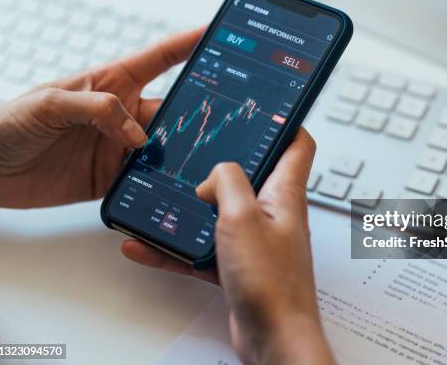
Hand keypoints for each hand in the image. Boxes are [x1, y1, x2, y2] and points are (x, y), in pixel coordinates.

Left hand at [0, 27, 203, 207]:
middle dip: (195, 113)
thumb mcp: (50, 103)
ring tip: (201, 160)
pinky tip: (171, 187)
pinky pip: (143, 181)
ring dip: (179, 154)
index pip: (159, 60)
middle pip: (170, 110)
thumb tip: (138, 136)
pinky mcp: (109, 178)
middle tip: (222, 120)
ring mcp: (117, 147)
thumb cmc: (7, 123)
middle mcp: (120, 115)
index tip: (215, 36)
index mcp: (111, 84)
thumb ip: (97, 110)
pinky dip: (159, 185)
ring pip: (163, 149)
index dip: (188, 45)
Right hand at [122, 129, 334, 363]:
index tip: (265, 109)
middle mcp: (272, 213)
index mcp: (283, 193)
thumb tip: (215, 173)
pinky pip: (204, 248)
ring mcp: (255, 240)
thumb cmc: (271, 282)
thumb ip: (228, 183)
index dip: (286, 122)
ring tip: (164, 198)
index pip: (298, 144)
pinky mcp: (238, 265)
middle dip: (224, 163)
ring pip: (221, 213)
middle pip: (252, 175)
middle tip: (198, 152)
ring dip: (193, 207)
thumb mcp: (242, 217)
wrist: (274, 337)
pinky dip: (178, 246)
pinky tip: (148, 245)